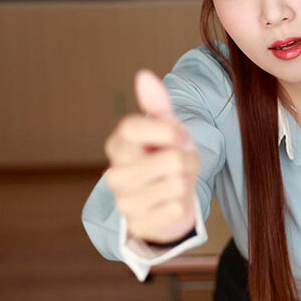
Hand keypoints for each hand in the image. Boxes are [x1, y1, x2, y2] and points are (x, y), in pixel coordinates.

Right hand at [103, 69, 200, 243]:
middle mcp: (114, 173)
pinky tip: (170, 202)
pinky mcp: (139, 225)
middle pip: (170, 159)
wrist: (165, 199)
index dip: (166, 130)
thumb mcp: (165, 127)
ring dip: (186, 182)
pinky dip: (182, 204)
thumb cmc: (164, 155)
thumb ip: (156, 103)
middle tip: (178, 162)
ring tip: (175, 181)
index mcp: (118, 144)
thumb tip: (143, 75)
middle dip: (186, 159)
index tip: (176, 135)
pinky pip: (178, 208)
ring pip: (177, 183)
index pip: (133, 126)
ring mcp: (124, 201)